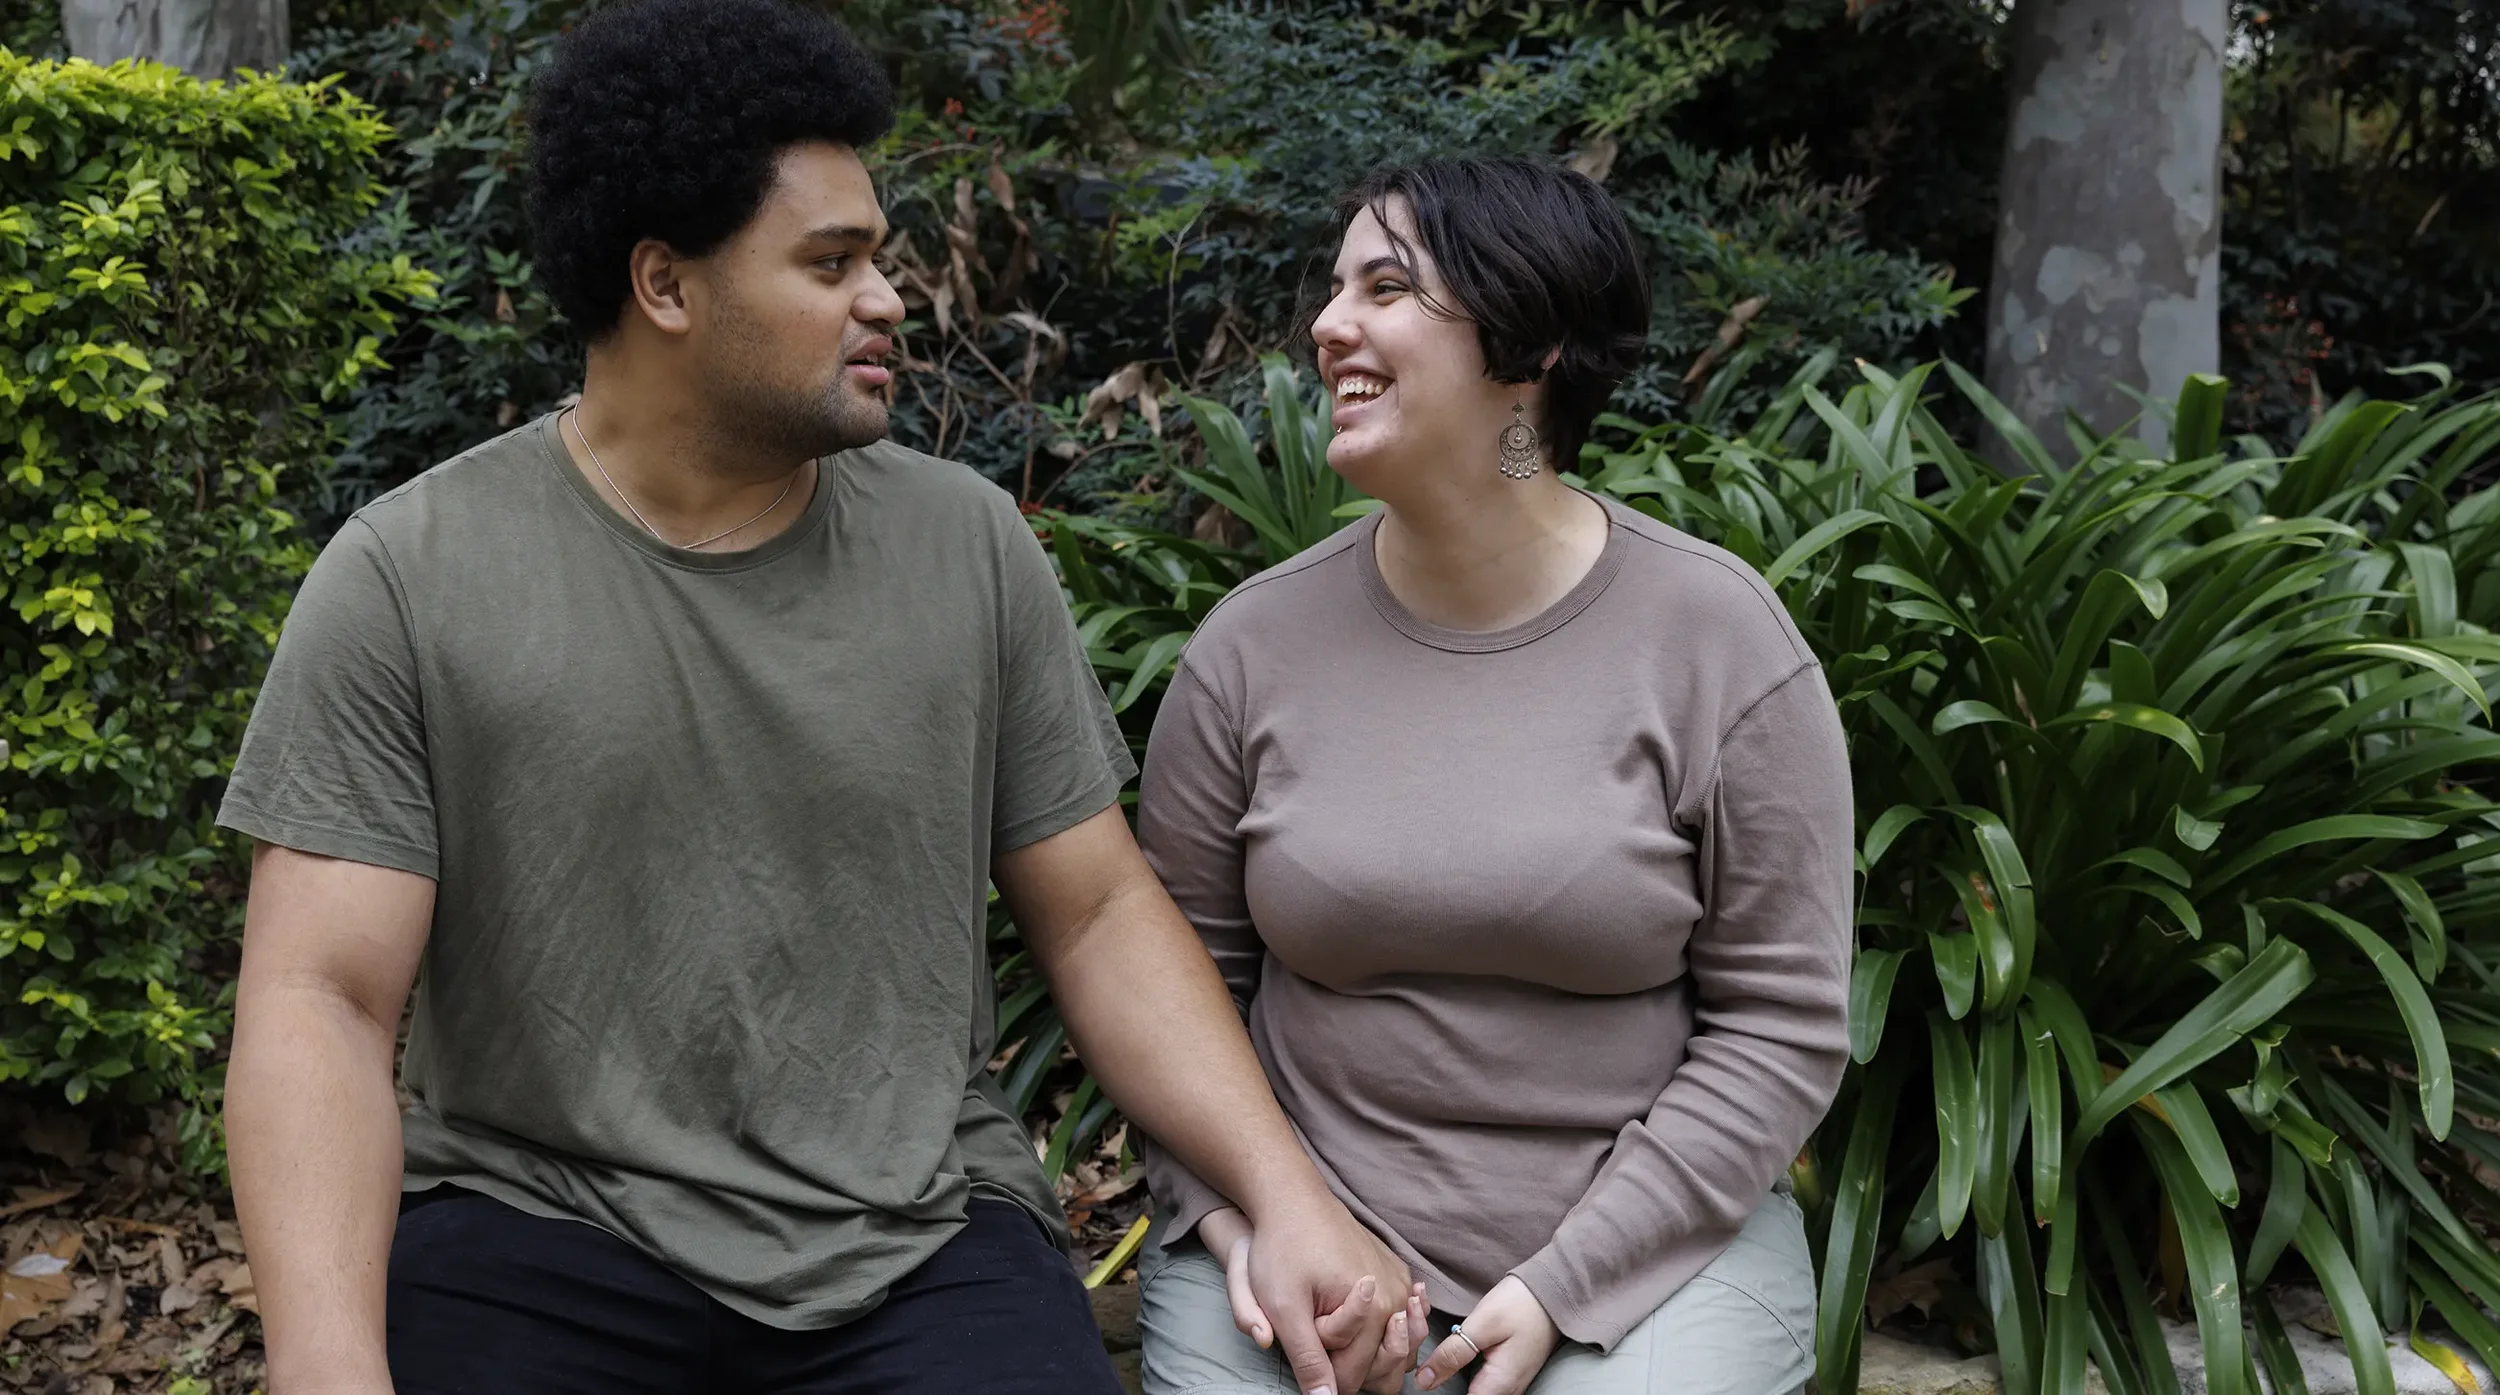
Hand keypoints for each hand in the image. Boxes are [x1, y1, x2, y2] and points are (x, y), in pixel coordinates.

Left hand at [1204, 1208, 1426, 1393]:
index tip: (1302, 1351)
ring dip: (1371, 1352)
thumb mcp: (1284, 1307)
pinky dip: (1386, 1330)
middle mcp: (1397, 1299)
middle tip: (1316, 1339)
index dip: (1322, 1376)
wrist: (1294, 1198)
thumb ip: (1307, 1357)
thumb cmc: (1283, 1249)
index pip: (1353, 1377)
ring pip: (1398, 1348)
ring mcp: (1402, 1284)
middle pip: (1382, 1368)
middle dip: (1348, 1366)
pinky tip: (1363, 1322)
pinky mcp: (1398, 1272)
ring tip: (1337, 1333)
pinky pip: (1402, 1319)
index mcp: (1374, 1311)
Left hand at [1417, 1276, 1560, 1394]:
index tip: (1424, 1373)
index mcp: (1498, 1385)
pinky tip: (1458, 1345)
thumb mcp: (1482, 1325)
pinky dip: (1465, 1363)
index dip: (1439, 1388)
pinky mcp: (1509, 1372)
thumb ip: (1453, 1354)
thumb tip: (1424, 1381)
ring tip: (1442, 1349)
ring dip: (1453, 1370)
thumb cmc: (1520, 1304)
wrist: (1554, 1291)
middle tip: (1429, 1356)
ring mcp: (1510, 1383)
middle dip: (1443, 1377)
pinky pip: (1482, 1378)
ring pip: (1473, 1388)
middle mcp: (1507, 1391)